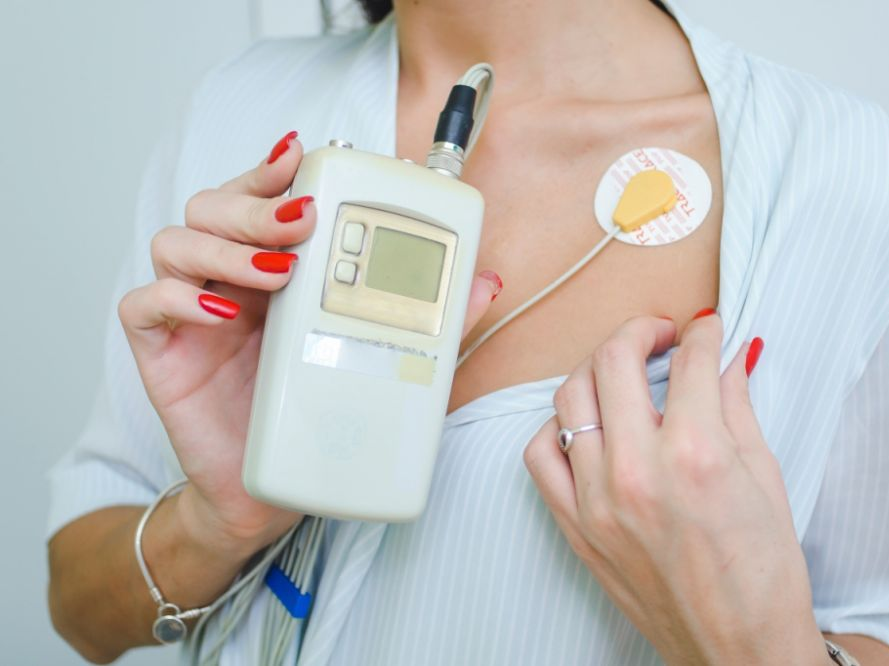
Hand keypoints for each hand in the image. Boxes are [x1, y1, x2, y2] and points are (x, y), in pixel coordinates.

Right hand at [118, 131, 502, 554]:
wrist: (274, 490)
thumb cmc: (319, 412)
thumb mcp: (383, 358)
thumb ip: (431, 318)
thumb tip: (486, 282)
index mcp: (276, 267)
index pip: (261, 196)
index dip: (274, 169)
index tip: (305, 156)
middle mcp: (230, 278)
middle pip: (215, 206)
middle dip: (256, 202)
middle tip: (301, 220)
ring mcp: (193, 312)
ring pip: (176, 242)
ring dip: (225, 246)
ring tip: (278, 273)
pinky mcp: (164, 353)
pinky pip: (143, 306)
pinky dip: (176, 298)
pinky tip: (222, 312)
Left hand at [523, 313, 828, 664]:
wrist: (737, 649)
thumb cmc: (762, 576)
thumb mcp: (766, 478)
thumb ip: (737, 407)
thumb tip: (727, 358)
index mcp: (696, 456)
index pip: (688, 361)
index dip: (700, 333)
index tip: (703, 328)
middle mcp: (638, 471)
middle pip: (614, 361)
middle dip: (640, 331)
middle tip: (659, 334)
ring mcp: (597, 499)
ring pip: (569, 398)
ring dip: (596, 369)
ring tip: (620, 371)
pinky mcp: (575, 526)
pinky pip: (540, 455)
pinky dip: (557, 426)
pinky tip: (586, 424)